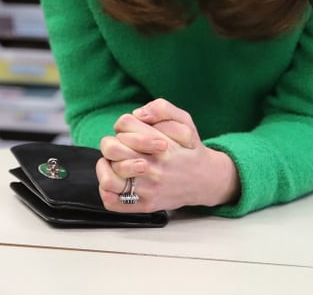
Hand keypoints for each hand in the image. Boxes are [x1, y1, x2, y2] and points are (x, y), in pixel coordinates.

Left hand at [95, 98, 239, 211]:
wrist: (206, 180)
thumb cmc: (190, 149)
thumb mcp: (185, 121)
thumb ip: (162, 109)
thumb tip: (138, 113)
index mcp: (160, 143)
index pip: (125, 124)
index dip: (123, 124)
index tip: (130, 130)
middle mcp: (153, 166)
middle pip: (111, 147)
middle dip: (112, 143)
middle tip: (120, 147)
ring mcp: (149, 188)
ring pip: (109, 177)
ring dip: (105, 167)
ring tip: (113, 164)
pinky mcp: (146, 205)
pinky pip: (113, 202)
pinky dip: (106, 191)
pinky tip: (115, 181)